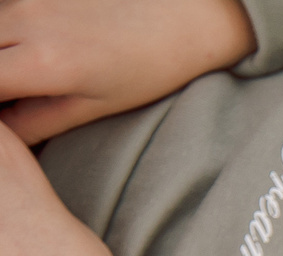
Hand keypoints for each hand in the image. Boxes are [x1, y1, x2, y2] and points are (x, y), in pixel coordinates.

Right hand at [1, 0, 253, 143]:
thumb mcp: (95, 107)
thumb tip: (4, 135)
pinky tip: (29, 50)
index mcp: (42, 65)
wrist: (183, 16)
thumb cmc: (147, 69)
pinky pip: (4, 11)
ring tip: (23, 76)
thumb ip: (38, 122)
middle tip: (12, 96)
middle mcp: (27, 24)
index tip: (4, 112)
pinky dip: (8, 34)